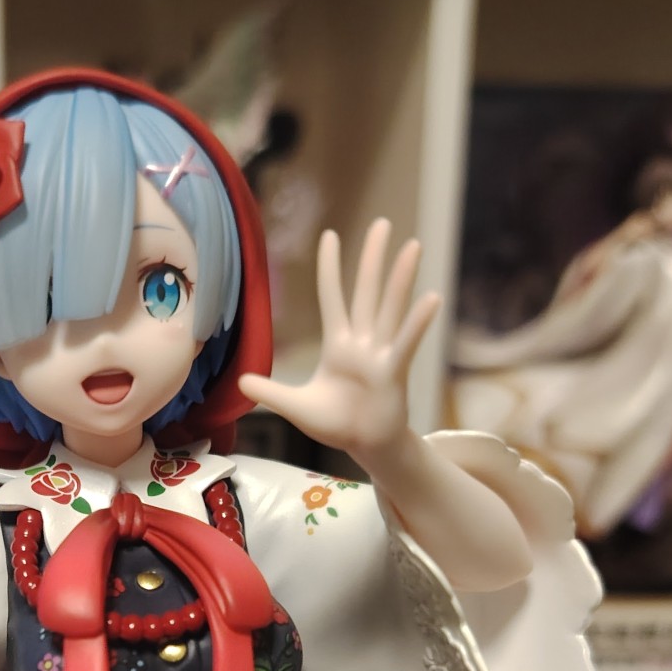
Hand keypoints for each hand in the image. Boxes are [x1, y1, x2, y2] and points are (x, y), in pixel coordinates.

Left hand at [239, 219, 440, 464]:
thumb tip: (240, 382)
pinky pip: (405, 344)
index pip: (332, 297)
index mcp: (338, 345)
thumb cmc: (337, 424)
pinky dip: (417, 323)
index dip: (330, 268)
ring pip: (390, 308)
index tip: (330, 235)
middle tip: (383, 223)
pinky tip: (431, 298)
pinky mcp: (394, 372)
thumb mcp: (295, 406)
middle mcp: (362, 343)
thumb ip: (270, 391)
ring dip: (402, 278)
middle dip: (374, 258)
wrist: (367, 447)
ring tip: (414, 246)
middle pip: (367, 291)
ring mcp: (381, 355)